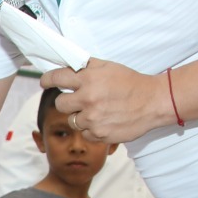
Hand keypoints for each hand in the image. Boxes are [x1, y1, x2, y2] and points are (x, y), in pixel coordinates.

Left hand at [39, 58, 166, 143]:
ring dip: (81, 117)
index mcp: (89, 79)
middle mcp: (88, 99)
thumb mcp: (109, 67)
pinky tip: (104, 121)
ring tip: (98, 111)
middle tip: (79, 99)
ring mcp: (93, 119)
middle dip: (67, 101)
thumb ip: (86, 66)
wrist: (153, 102)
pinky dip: (92, 129)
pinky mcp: (99, 135)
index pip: (57, 78)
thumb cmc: (131, 82)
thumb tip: (65, 63)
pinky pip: (85, 134)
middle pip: (60, 104)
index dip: (47, 79)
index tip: (44, 81)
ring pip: (72, 121)